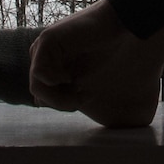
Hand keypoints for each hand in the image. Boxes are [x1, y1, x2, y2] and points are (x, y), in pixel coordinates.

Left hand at [28, 0, 163, 127]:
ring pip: (37, 88)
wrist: (127, 30)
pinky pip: (38, 73)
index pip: (44, 99)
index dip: (64, 105)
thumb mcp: (99, 86)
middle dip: (63, 104)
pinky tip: (71, 78)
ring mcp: (45, 50)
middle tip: (85, 96)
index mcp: (56, 70)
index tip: (88, 99)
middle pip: (39, 97)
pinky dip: (54, 83)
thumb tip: (89, 133)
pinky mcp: (47, 40)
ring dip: (60, 98)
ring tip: (81, 90)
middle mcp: (48, 61)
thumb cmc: (119, 56)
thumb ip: (87, 104)